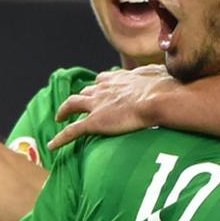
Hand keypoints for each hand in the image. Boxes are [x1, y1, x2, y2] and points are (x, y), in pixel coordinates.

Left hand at [48, 65, 177, 148]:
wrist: (161, 98)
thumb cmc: (167, 88)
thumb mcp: (161, 76)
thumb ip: (158, 77)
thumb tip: (168, 75)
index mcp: (121, 78)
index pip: (104, 80)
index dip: (101, 86)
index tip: (100, 89)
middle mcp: (105, 88)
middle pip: (87, 91)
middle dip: (82, 97)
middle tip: (78, 103)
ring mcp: (98, 105)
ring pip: (73, 104)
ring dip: (65, 110)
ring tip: (60, 116)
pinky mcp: (95, 122)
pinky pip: (72, 131)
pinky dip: (60, 138)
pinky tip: (52, 145)